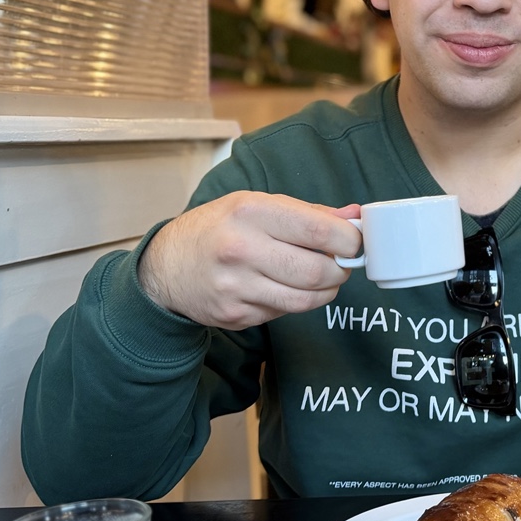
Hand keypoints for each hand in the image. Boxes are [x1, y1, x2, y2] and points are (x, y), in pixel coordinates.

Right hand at [138, 192, 361, 329]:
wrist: (165, 266)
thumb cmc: (218, 228)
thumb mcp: (257, 204)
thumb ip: (309, 213)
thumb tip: (355, 217)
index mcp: (251, 211)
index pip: (319, 231)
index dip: (349, 240)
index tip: (356, 242)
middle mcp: (241, 248)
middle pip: (317, 271)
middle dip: (340, 269)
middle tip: (341, 263)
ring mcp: (236, 287)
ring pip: (305, 299)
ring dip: (325, 290)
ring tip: (322, 277)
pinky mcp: (235, 315)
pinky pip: (283, 313)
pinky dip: (295, 301)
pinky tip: (287, 287)